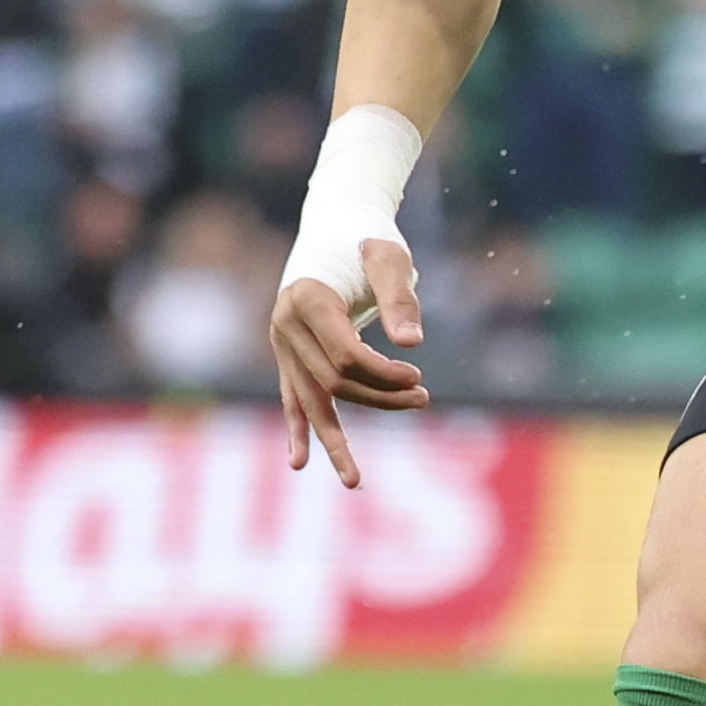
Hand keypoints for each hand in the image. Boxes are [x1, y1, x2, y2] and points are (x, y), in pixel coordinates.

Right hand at [268, 237, 426, 487]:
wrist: (336, 224)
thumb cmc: (368, 238)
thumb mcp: (391, 258)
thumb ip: (400, 297)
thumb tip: (412, 344)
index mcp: (307, 299)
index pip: (345, 355)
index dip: (384, 374)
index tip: (418, 376)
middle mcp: (286, 324)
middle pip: (333, 381)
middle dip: (379, 397)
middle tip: (424, 398)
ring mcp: (282, 342)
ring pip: (311, 400)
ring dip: (337, 438)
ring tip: (354, 482)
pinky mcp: (288, 353)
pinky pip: (293, 397)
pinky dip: (299, 429)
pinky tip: (299, 462)